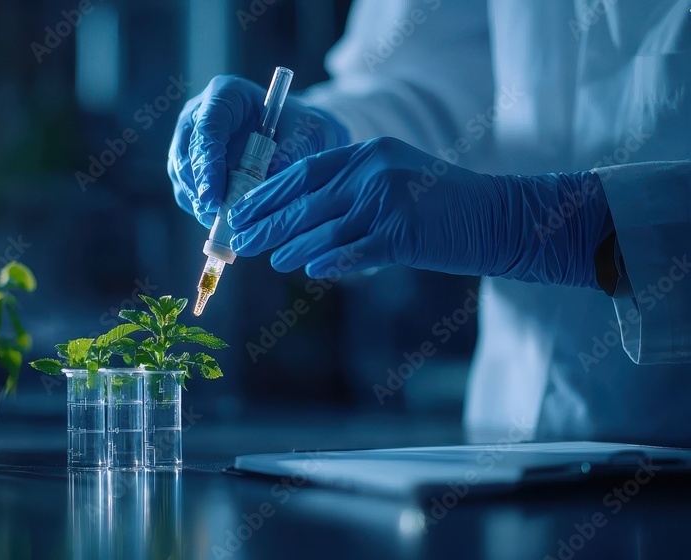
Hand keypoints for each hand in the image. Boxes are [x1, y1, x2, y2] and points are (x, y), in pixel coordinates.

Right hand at [168, 75, 348, 226]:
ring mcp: (189, 141)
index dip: (207, 164)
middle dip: (200, 189)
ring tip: (222, 223)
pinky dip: (202, 208)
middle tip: (216, 216)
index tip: (213, 196)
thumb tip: (267, 186)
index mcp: (225, 95)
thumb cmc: (300, 126)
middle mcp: (199, 115)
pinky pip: (187, 190)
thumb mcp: (307, 133)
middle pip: (187, 154)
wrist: (295, 133)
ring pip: (183, 176)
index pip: (207, 128)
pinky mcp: (189, 166)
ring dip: (200, 202)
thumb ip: (291, 153)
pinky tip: (221, 219)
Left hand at [227, 137, 612, 286]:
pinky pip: (355, 251)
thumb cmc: (445, 207)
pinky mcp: (403, 232)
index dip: (269, 193)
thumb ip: (353, 194)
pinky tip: (309, 270)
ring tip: (268, 258)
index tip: (243, 210)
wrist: (502, 217)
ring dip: (290, 245)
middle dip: (268, 221)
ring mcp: (388, 199)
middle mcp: (373, 169)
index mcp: (367, 153)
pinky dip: (330, 261)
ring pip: (324, 228)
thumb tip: (301, 225)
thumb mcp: (396, 183)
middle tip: (240, 238)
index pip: (304, 172)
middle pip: (306, 200)